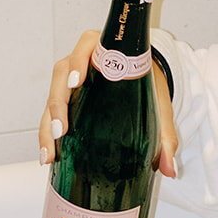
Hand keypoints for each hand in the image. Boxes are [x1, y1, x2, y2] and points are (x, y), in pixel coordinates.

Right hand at [38, 31, 177, 177]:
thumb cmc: (147, 82)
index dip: (78, 62)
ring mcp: (69, 78)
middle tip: (61, 130)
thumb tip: (170, 169)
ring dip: (47, 124)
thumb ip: (166, 134)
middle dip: (58, 104)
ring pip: (51, 96)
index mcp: (104, 50)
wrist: (143, 79)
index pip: (85, 47)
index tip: (77, 81)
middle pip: (61, 75)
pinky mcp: (65, 96)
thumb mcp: (159, 103)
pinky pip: (50, 111)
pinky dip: (47, 133)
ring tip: (50, 152)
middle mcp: (80, 60)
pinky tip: (48, 155)